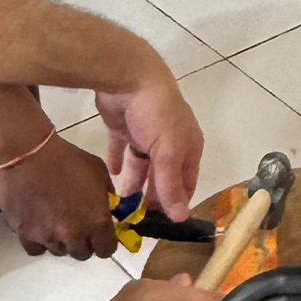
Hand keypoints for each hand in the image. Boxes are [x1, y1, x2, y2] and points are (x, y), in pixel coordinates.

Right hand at [0, 134, 117, 258]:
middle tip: (75, 223)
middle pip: (82, 253)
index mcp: (96, 220)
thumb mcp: (97, 169)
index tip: (98, 232)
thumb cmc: (66, 158)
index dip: (104, 241)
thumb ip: (107, 194)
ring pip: (59, 251)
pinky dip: (38, 240)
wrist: (27, 152)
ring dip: (60, 240)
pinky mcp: (26, 235)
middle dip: (82, 240)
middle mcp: (74, 235)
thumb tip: (108, 209)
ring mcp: (49, 238)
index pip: (107, 249)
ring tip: (53, 219)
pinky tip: (38, 224)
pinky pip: (36, 249)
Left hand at [95, 69, 202, 221]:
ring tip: (123, 206)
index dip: (176, 202)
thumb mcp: (167, 152)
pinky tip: (112, 176)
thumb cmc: (157, 114)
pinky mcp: (123, 126)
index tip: (162, 225)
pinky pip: (121, 148)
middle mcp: (169, 140)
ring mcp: (145, 132)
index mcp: (187, 145)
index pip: (186, 182)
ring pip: (141, 165)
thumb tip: (181, 217)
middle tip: (139, 220)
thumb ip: (171, 184)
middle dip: (153, 197)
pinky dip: (117, 162)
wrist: (128, 75)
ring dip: (134, 183)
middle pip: (162, 175)